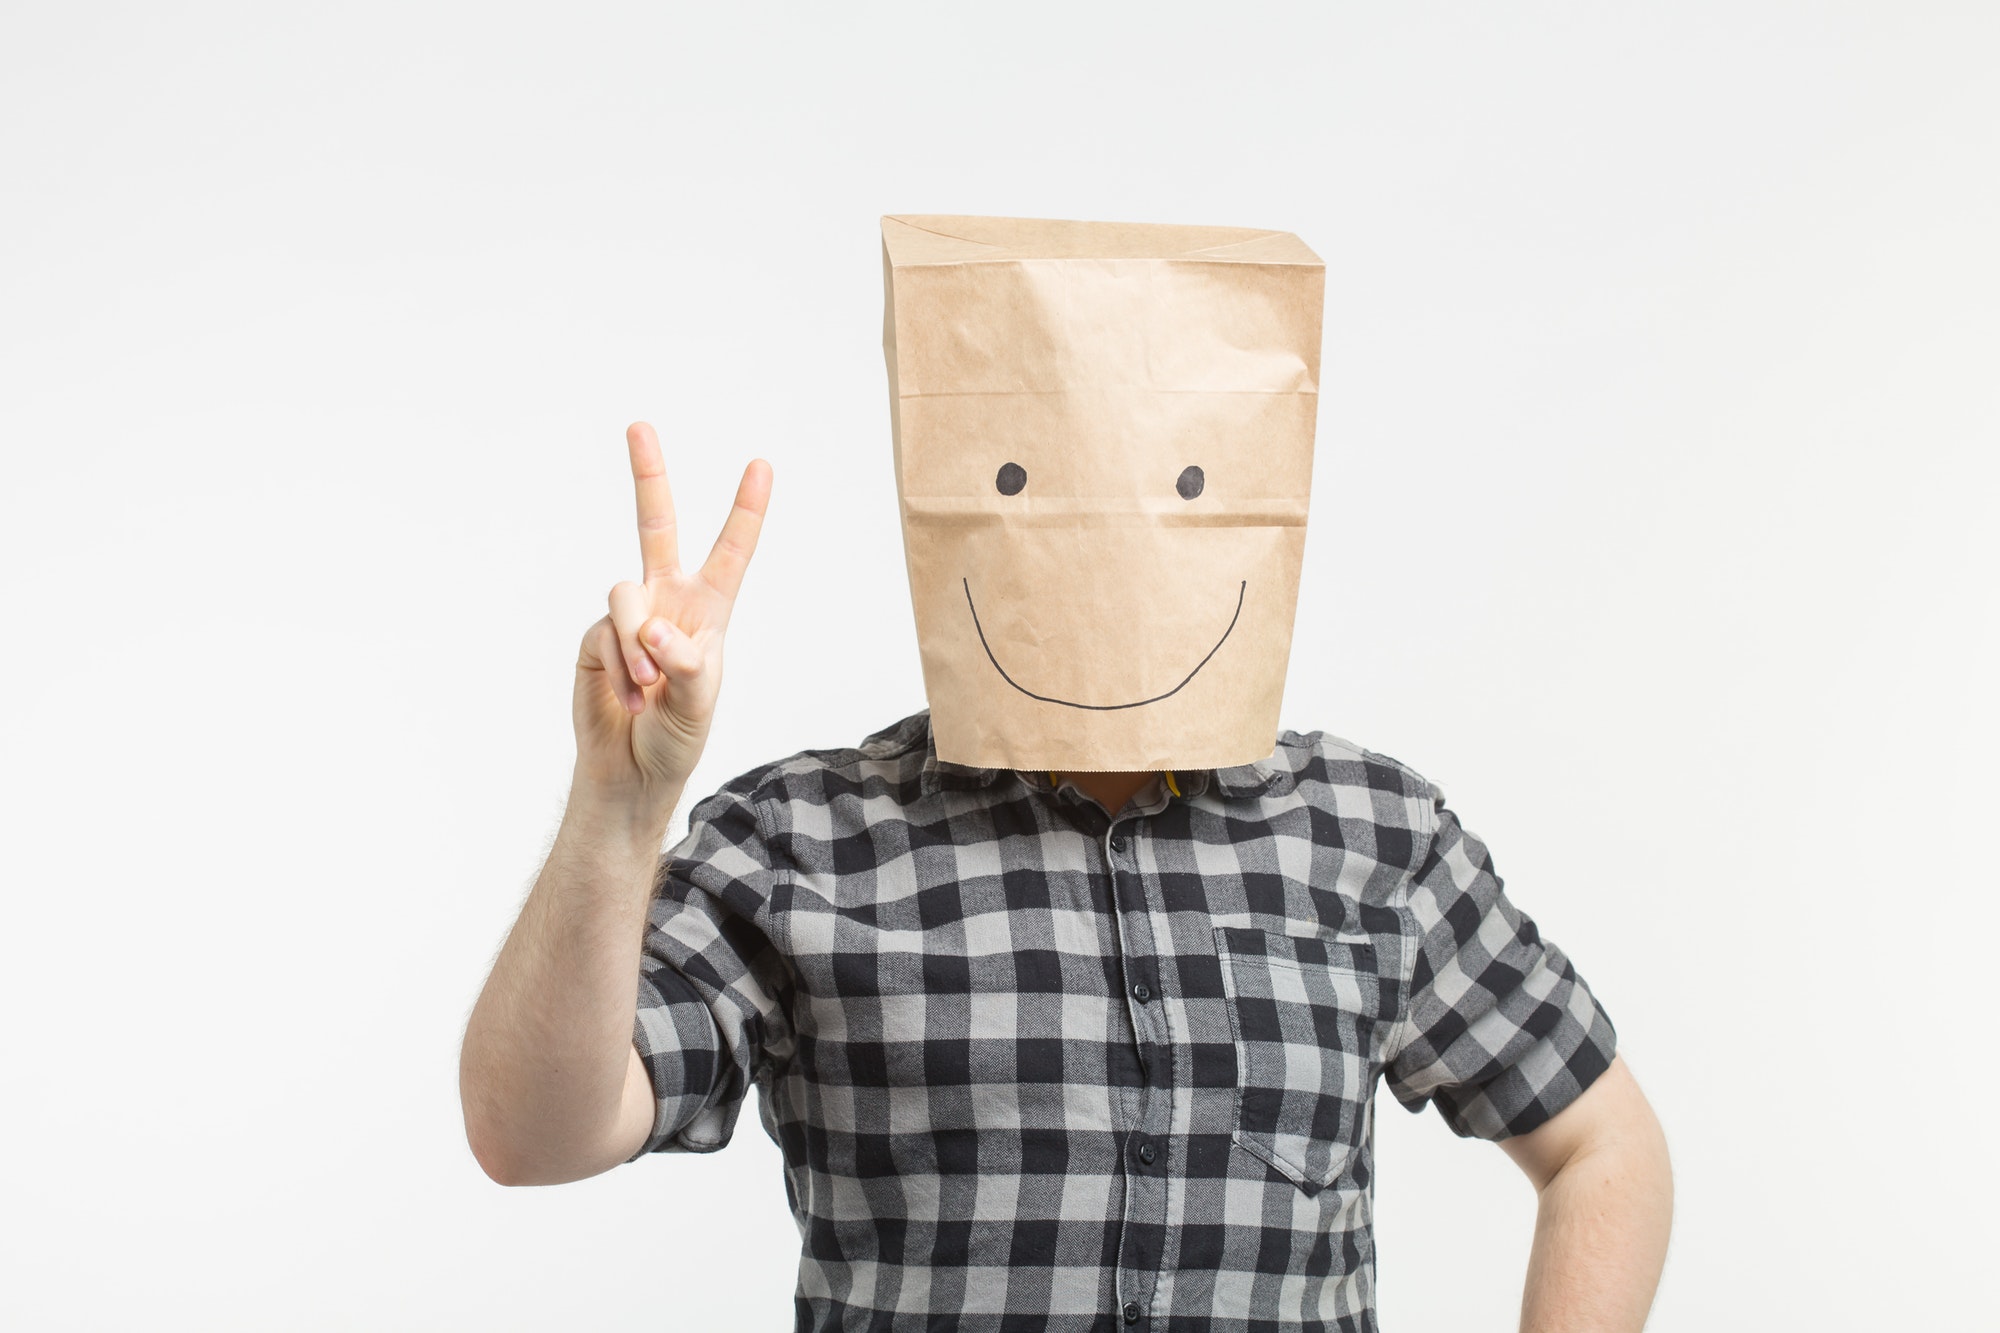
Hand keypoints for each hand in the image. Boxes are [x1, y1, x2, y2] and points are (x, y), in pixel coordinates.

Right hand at [572, 422, 771, 803]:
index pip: (730, 551)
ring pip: (626, 594)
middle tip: (638, 425)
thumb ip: (687, 663)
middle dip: (647, 475)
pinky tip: (628, 696)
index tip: (761, 464)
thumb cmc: (678, 735)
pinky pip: (604, 632)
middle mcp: (667, 601)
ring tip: (648, 685)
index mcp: (708, 609)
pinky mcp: (594, 637)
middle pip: (655, 525)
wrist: (632, 771)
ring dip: (638, 642)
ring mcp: (627, 616)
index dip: (745, 510)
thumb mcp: (700, 703)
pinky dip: (619, 667)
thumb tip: (654, 628)